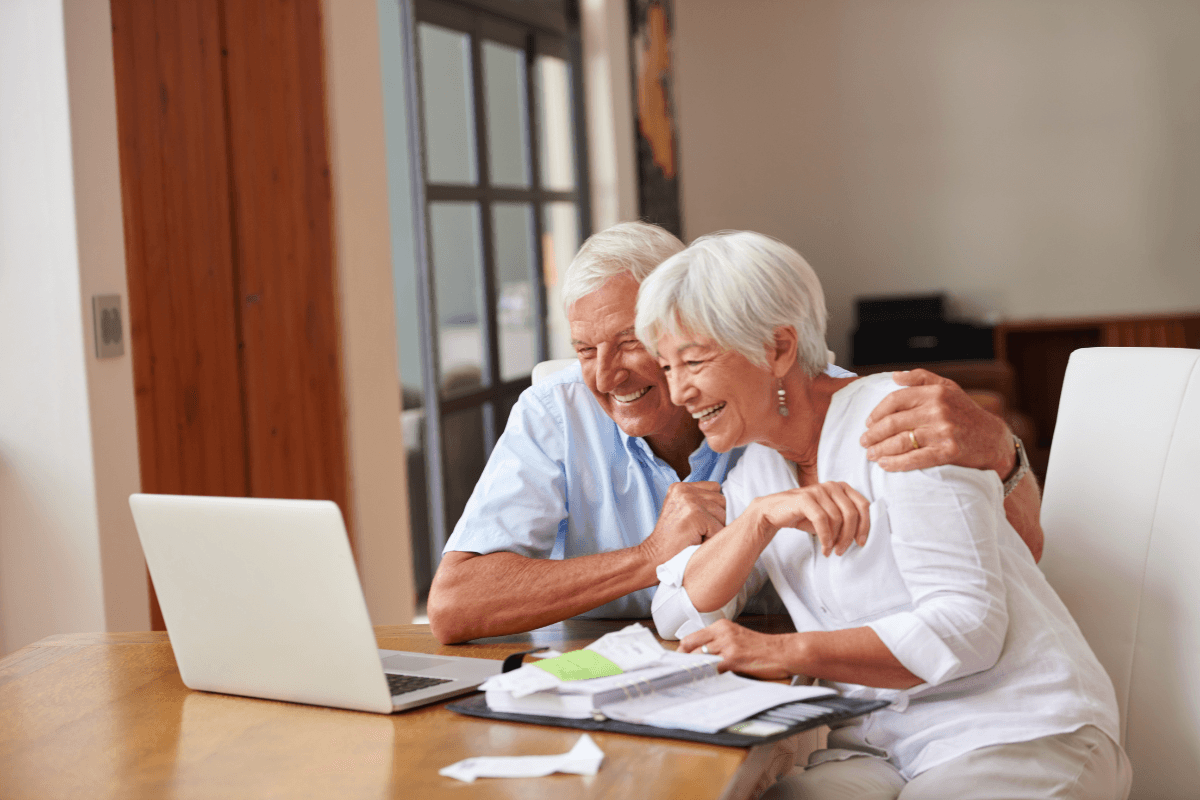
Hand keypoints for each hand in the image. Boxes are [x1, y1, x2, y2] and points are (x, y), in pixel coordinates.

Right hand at [640, 481, 725, 567]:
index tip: (701, 522)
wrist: (654, 557)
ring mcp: (689, 501)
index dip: (713, 507)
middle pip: (722, 500)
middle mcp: (684, 490)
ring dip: (715, 530)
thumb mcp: (680, 511)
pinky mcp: (695, 514)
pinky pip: (720, 528)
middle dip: (716, 519)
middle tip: (698, 532)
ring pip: (723, 514)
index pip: (715, 489)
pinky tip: (697, 543)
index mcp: (680, 487)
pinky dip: (713, 540)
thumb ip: (698, 501)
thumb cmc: (672, 540)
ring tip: (697, 537)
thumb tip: (731, 502)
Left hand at [679, 620, 797, 679]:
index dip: (681, 653)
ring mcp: (727, 645)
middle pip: (689, 646)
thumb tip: (699, 659)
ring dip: (691, 670)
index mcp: (721, 626)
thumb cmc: (762, 649)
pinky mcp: (733, 658)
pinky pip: (712, 668)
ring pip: (698, 657)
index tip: (677, 664)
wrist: (783, 652)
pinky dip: (705, 676)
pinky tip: (703, 683)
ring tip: (687, 681)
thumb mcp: (737, 639)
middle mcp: (721, 632)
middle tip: (678, 674)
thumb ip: (719, 644)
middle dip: (681, 662)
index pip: (690, 638)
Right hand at [749, 481, 868, 556]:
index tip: (861, 542)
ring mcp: (818, 490)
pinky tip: (824, 547)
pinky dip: (825, 537)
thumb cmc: (804, 515)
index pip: (863, 506)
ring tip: (830, 550)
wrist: (774, 512)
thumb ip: (845, 519)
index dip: (865, 526)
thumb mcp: (829, 516)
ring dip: (835, 540)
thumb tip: (861, 536)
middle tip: (842, 551)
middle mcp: (832, 486)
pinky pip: (822, 520)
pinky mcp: (805, 498)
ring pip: (837, 519)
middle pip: (851, 514)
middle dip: (849, 536)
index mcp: (841, 487)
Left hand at [860, 369, 1013, 475]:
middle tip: (864, 441)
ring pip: (901, 441)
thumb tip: (895, 376)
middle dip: (874, 434)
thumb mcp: (948, 388)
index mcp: (935, 392)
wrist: (993, 439)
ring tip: (870, 454)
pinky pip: (914, 458)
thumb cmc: (965, 412)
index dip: (878, 412)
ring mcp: (943, 431)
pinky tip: (885, 465)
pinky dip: (896, 463)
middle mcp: (938, 410)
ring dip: (880, 449)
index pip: (896, 400)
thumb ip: (922, 378)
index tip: (868, 422)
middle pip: (894, 422)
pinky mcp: (948, 452)